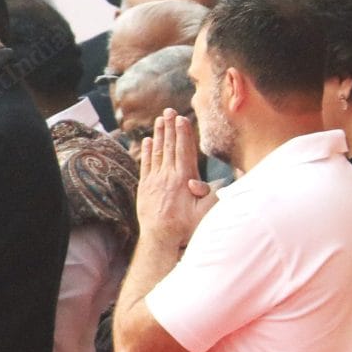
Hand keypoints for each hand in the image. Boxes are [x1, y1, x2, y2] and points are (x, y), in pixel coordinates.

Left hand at [136, 108, 216, 248]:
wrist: (159, 240)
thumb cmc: (186, 228)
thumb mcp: (203, 213)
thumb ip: (206, 196)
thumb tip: (198, 182)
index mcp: (183, 180)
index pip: (183, 151)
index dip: (182, 134)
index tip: (181, 118)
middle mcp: (167, 177)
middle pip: (169, 147)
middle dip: (169, 127)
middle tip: (168, 111)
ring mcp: (154, 181)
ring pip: (156, 153)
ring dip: (158, 135)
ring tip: (158, 120)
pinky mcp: (145, 187)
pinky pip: (145, 165)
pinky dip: (146, 152)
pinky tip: (146, 141)